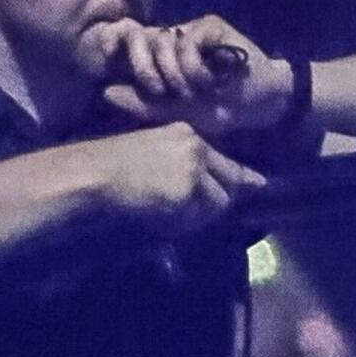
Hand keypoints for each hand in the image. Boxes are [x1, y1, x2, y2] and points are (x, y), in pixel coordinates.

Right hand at [75, 123, 265, 231]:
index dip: (241, 174)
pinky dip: (185, 223)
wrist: (97, 173)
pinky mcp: (189, 191)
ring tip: (174, 217)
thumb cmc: (110, 165)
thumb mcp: (149, 151)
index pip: (223, 158)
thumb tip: (196, 187)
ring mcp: (195, 169)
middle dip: (224, 199)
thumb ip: (176, 163)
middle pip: (229, 180)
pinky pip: (198, 217)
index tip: (258, 183)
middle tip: (218, 211)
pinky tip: (164, 219)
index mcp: (185, 133)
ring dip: (200, 215)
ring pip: (217, 202)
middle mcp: (196, 147)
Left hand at [89, 14, 298, 141]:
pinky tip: (209, 81)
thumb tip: (105, 92)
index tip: (110, 61)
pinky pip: (188, 42)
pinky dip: (193, 67)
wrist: (261, 103)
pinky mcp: (213, 27)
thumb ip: (143, 103)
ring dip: (174, 73)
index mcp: (161, 56)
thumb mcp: (176, 112)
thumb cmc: (220, 109)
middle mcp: (174, 38)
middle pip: (142, 38)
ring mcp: (193, 29)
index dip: (117, 47)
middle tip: (165, 92)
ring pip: (163, 41)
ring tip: (193, 91)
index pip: (129, 40)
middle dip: (147, 69)